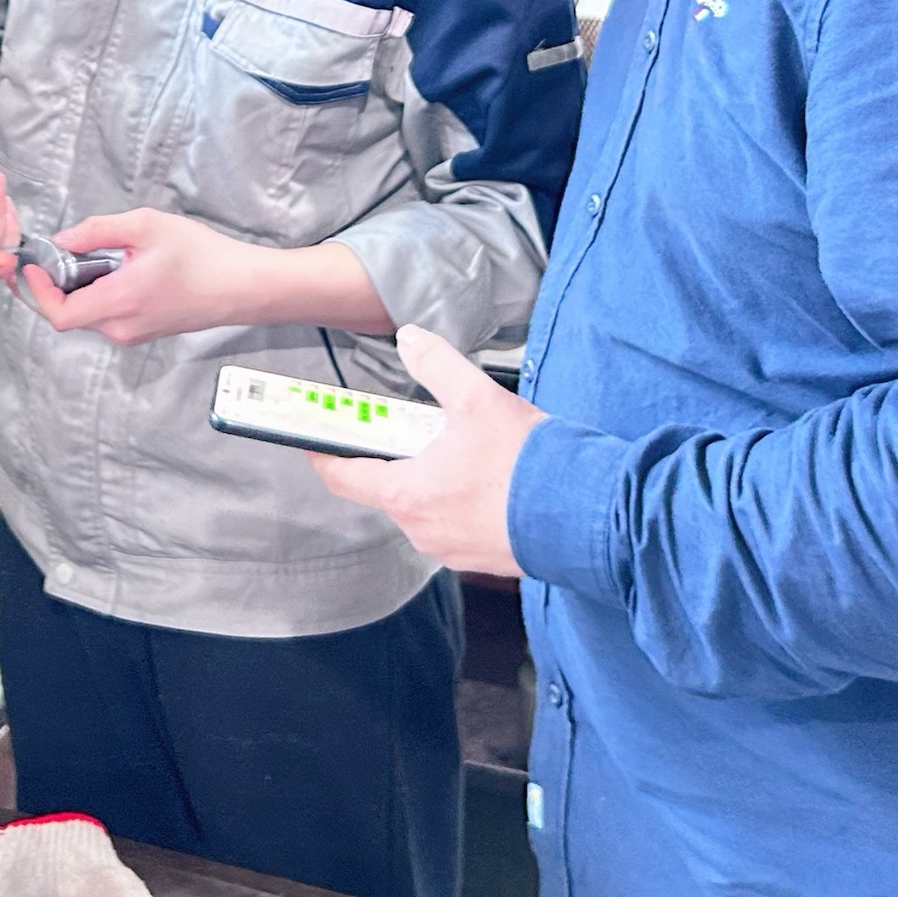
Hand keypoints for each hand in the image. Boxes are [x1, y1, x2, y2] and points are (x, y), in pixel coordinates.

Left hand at [20, 208, 263, 344]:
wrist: (241, 286)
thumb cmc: (199, 254)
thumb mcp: (146, 226)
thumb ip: (97, 230)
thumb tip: (62, 239)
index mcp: (118, 303)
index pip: (59, 315)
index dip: (38, 292)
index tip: (33, 265)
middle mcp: (121, 328)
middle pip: (70, 314)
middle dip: (58, 284)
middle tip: (64, 251)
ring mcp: (133, 335)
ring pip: (89, 315)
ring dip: (81, 288)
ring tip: (99, 256)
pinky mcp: (144, 332)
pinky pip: (108, 316)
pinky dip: (100, 294)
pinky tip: (118, 269)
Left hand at [311, 325, 546, 577]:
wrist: (586, 516)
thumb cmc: (529, 464)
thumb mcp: (477, 398)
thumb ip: (436, 364)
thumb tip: (410, 338)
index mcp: (408, 494)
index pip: (344, 477)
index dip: (323, 455)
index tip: (311, 441)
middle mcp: (423, 530)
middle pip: (388, 489)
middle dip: (396, 458)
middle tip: (415, 429)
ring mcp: (452, 549)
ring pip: (425, 508)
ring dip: (433, 480)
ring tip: (465, 450)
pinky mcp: (482, 558)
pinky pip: (456, 525)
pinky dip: (461, 501)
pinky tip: (490, 479)